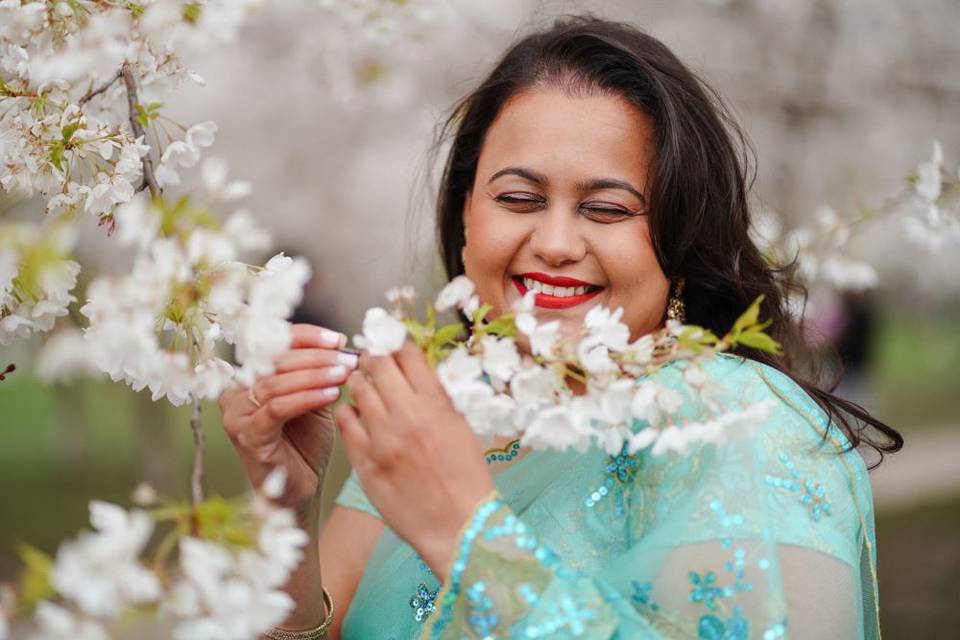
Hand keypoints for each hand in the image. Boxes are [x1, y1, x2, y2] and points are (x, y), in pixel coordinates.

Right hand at [219, 324, 357, 518]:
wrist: (302, 489)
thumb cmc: (307, 444)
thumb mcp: (316, 400)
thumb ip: (320, 373)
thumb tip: (342, 344)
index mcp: (249, 378)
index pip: (275, 346)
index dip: (307, 338)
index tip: (339, 339)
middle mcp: (236, 393)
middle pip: (276, 361)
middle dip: (317, 357)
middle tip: (348, 358)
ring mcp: (237, 415)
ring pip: (276, 383)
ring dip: (315, 375)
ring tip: (344, 373)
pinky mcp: (247, 436)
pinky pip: (278, 408)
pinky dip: (306, 398)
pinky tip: (332, 394)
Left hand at [335, 341, 495, 580]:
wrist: (459, 526)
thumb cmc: (467, 477)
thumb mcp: (463, 427)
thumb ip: (440, 396)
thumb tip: (418, 368)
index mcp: (437, 405)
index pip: (408, 355)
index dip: (397, 343)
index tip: (392, 342)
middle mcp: (408, 416)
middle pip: (378, 365)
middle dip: (373, 356)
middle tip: (371, 358)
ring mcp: (383, 439)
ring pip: (358, 389)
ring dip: (359, 381)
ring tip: (363, 384)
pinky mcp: (365, 462)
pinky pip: (346, 422)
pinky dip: (349, 411)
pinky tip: (357, 414)